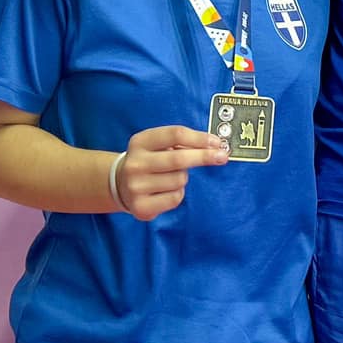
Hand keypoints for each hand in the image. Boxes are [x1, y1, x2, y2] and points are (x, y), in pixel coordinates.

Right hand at [113, 126, 230, 219]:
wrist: (119, 184)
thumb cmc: (149, 160)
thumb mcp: (156, 144)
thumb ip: (180, 142)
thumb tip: (214, 146)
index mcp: (140, 142)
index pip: (175, 134)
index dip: (199, 138)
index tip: (217, 142)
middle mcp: (135, 163)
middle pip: (179, 158)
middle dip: (204, 157)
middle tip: (222, 156)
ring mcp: (136, 186)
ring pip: (180, 180)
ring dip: (183, 178)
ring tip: (169, 176)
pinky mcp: (141, 207)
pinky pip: (175, 198)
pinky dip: (178, 194)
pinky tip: (165, 190)